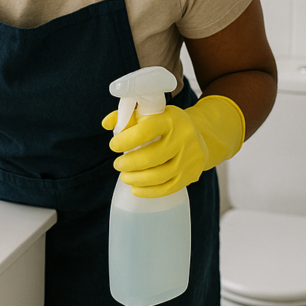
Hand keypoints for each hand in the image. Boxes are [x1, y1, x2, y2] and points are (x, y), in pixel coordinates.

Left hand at [102, 95, 244, 197]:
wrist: (199, 134)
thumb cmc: (166, 124)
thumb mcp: (150, 114)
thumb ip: (127, 117)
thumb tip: (106, 124)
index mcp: (170, 119)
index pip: (146, 130)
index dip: (126, 140)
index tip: (114, 145)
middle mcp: (183, 138)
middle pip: (151, 157)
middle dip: (128, 163)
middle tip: (117, 164)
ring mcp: (189, 158)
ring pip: (159, 175)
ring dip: (136, 179)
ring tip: (124, 177)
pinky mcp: (191, 174)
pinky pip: (168, 188)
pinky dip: (149, 191)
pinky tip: (135, 189)